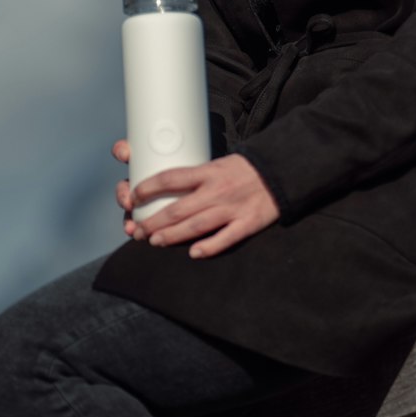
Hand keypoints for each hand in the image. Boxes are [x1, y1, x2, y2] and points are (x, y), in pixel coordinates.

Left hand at [111, 139, 279, 257]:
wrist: (281, 170)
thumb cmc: (246, 168)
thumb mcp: (219, 163)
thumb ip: (198, 176)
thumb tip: (169, 186)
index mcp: (208, 172)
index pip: (171, 178)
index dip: (148, 188)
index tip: (134, 196)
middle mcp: (217, 190)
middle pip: (177, 209)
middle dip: (153, 222)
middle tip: (138, 231)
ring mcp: (232, 208)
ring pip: (195, 226)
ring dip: (172, 236)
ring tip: (154, 241)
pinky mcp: (248, 223)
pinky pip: (226, 238)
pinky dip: (209, 247)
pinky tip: (194, 253)